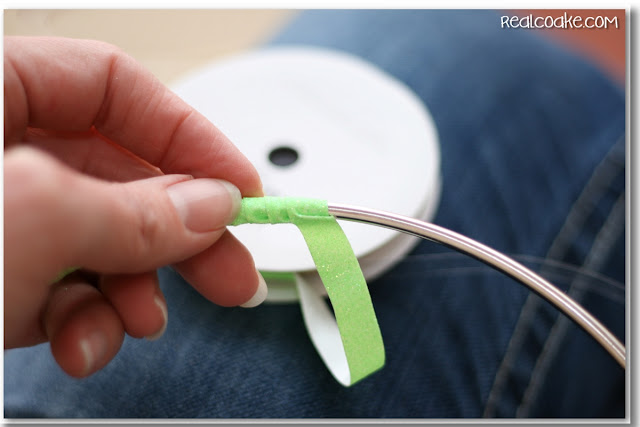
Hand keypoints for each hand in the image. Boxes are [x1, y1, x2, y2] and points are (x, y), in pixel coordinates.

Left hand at [4, 36, 266, 377]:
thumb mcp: (36, 220)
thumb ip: (135, 213)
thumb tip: (214, 209)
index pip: (117, 87)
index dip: (188, 136)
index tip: (242, 192)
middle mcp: (1, 150)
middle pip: (121, 176)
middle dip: (178, 236)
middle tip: (233, 275)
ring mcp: (1, 216)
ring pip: (100, 242)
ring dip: (132, 292)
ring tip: (139, 323)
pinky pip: (63, 288)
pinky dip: (85, 323)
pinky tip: (82, 345)